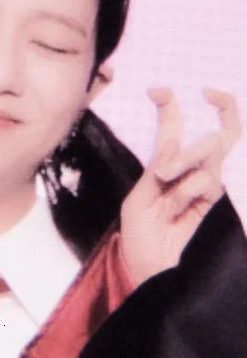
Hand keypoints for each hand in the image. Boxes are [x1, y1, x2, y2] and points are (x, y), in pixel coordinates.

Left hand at [120, 87, 241, 285]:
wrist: (152, 270)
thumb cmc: (141, 236)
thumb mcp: (140, 197)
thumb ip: (159, 170)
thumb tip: (175, 151)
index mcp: (166, 168)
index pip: (174, 129)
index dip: (170, 107)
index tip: (156, 90)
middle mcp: (191, 173)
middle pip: (211, 138)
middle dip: (185, 149)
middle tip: (162, 173)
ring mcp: (208, 187)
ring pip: (210, 152)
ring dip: (184, 163)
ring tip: (166, 187)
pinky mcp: (218, 202)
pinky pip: (207, 180)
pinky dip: (187, 190)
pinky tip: (176, 211)